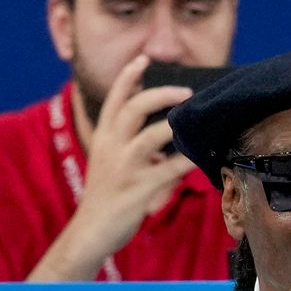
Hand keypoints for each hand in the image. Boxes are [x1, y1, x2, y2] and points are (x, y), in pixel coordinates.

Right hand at [28, 54, 196, 280]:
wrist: (90, 231)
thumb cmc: (105, 199)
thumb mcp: (112, 166)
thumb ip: (136, 151)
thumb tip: (167, 144)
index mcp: (103, 139)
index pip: (114, 99)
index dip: (128, 76)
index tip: (143, 59)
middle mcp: (111, 148)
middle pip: (133, 107)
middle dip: (160, 93)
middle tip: (185, 90)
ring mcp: (124, 167)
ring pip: (151, 135)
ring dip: (175, 123)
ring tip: (193, 118)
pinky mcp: (138, 188)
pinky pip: (168, 170)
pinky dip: (186, 161)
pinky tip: (200, 157)